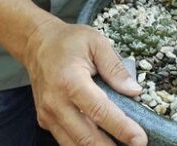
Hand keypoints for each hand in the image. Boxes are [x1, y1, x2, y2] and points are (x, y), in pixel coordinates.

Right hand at [22, 18, 147, 145]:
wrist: (36, 43)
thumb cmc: (67, 41)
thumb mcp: (96, 42)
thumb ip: (115, 68)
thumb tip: (134, 91)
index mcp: (70, 81)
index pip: (99, 111)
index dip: (121, 128)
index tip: (140, 139)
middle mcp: (55, 102)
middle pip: (86, 137)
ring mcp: (48, 114)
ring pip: (74, 145)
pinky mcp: (45, 121)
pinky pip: (66, 140)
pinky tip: (102, 143)